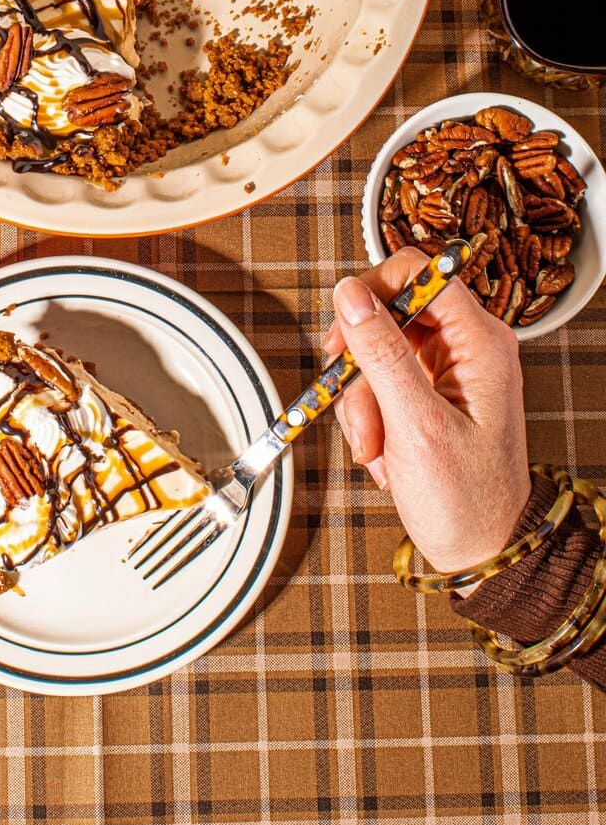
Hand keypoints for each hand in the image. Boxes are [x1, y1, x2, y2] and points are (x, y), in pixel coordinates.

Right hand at [324, 248, 531, 576]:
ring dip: (363, 399)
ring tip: (375, 444)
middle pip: (391, 310)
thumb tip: (351, 296)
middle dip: (361, 357)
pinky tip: (382, 449)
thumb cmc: (467, 500)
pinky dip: (370, 415)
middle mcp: (467, 347)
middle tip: (343, 386)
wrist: (480, 550)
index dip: (376, 288)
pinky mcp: (427, 391)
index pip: (422, 274)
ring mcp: (446, 369)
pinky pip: (379, 381)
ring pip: (377, 349)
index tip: (345, 323)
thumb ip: (381, 353)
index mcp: (481, 343)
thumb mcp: (416, 425)